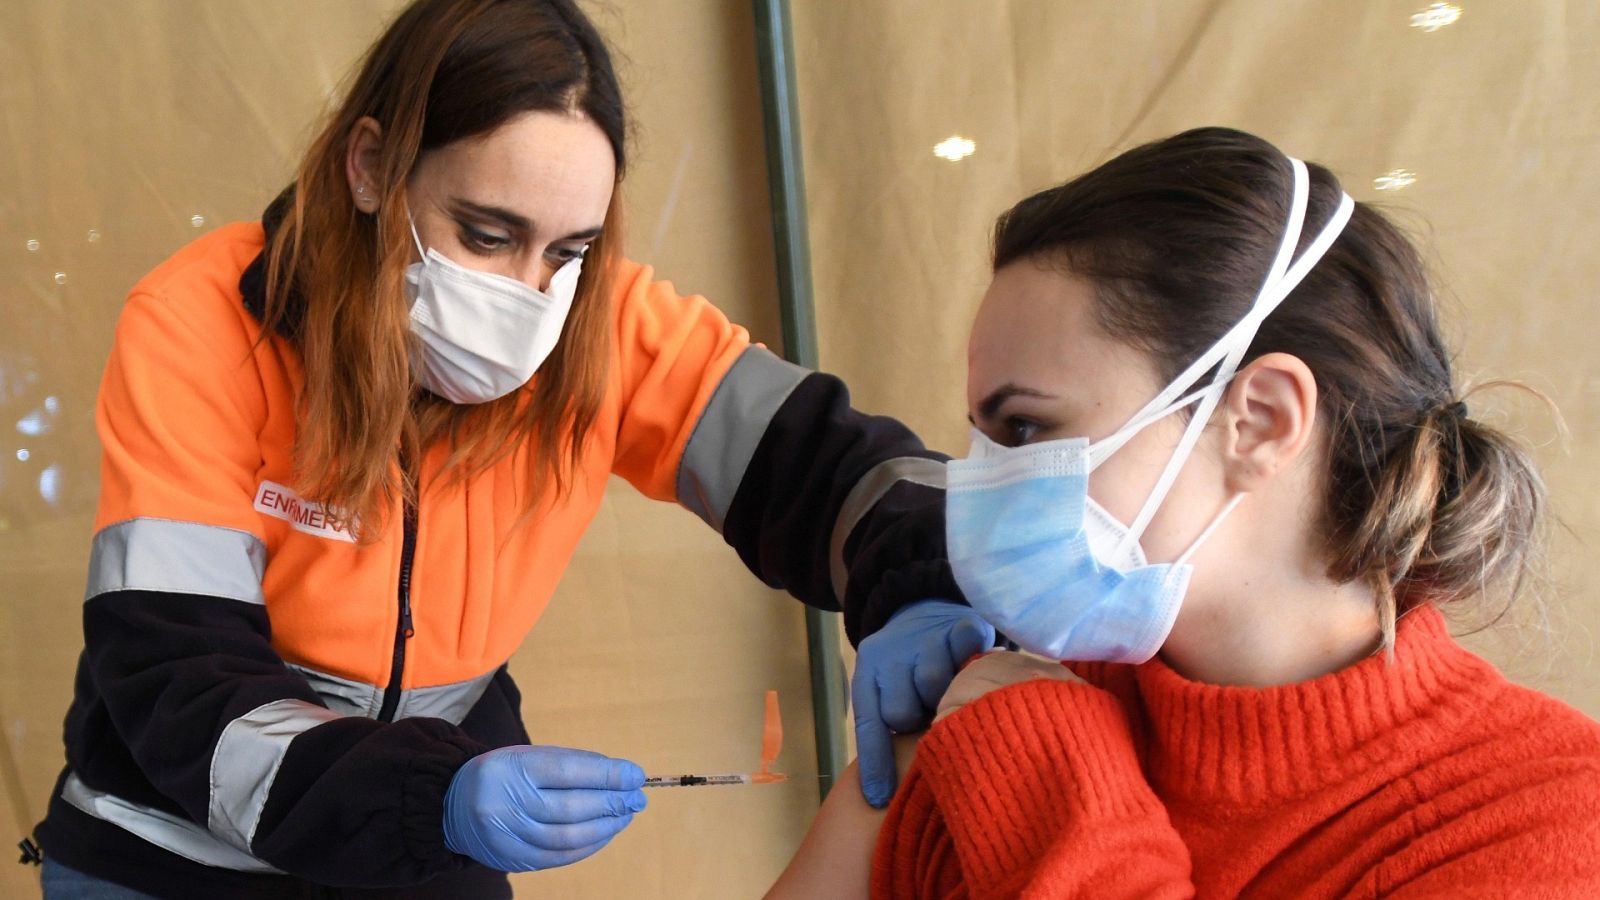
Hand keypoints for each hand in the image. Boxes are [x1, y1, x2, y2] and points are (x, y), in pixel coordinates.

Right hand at [442, 745, 646, 871]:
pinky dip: (588, 846)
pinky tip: (604, 834)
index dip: (607, 775)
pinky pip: (558, 857)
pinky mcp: (512, 859)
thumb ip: (574, 764)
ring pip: (567, 837)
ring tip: (624, 815)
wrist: (454, 804)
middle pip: (571, 808)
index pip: (568, 771)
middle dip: (611, 803)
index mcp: (512, 767)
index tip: (636, 776)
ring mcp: (507, 836)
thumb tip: (622, 777)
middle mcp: (506, 803)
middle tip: (637, 798)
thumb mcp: (531, 756)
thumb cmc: (505, 774)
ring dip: (605, 827)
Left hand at [851, 599, 995, 807]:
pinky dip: (972, 662)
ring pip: (932, 684)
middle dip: (917, 722)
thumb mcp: (885, 692)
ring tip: (953, 698)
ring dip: (945, 697)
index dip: (875, 764)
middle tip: (932, 718)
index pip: (868, 724)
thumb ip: (888, 731)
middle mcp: (891, 655)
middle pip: (901, 710)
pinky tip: (976, 672)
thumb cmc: (907, 669)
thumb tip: (885, 796)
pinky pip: (966, 649)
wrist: (925, 609)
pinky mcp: (960, 627)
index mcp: (868, 674)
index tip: (880, 800)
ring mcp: (925, 639)